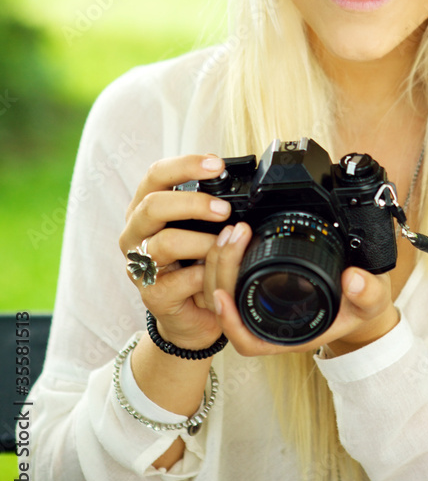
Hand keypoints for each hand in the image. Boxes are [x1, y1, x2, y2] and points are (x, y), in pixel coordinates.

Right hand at [119, 154, 232, 349]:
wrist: (191, 315)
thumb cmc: (195, 263)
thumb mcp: (201, 229)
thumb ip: (209, 208)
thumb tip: (240, 186)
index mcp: (146, 208)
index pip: (156, 175)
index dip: (185, 165)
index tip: (217, 165)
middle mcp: (135, 233)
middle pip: (153, 205)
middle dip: (193, 203)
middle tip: (224, 209)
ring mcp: (139, 265)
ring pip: (166, 243)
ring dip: (203, 243)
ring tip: (224, 245)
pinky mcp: (151, 295)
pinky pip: (180, 281)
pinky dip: (205, 276)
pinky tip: (216, 276)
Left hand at [201, 222, 399, 356]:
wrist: (362, 296)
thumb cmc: (362, 304)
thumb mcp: (373, 299)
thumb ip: (368, 292)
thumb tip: (354, 279)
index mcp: (292, 334)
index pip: (250, 340)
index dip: (231, 323)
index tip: (223, 296)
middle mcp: (271, 322)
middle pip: (228, 308)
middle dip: (222, 272)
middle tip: (233, 238)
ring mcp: (263, 304)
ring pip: (225, 291)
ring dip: (220, 263)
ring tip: (231, 233)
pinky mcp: (261, 286)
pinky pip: (233, 279)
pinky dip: (227, 260)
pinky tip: (232, 237)